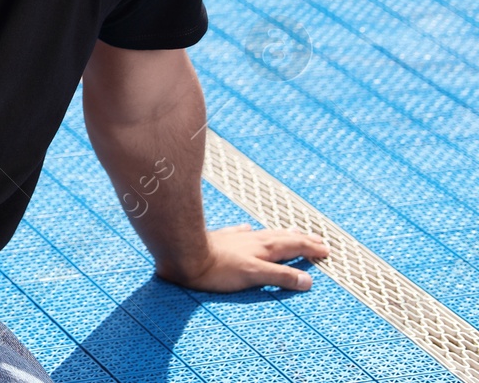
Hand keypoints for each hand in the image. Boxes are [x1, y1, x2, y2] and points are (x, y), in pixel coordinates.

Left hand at [158, 223, 330, 292]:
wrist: (183, 253)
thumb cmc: (217, 269)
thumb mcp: (253, 275)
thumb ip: (280, 278)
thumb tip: (308, 281)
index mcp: (264, 249)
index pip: (294, 247)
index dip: (311, 249)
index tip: (326, 250)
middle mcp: (253, 240)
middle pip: (283, 238)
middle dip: (302, 239)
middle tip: (318, 239)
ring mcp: (237, 239)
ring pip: (265, 234)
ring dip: (281, 234)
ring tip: (291, 232)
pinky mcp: (221, 240)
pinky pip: (240, 233)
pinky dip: (250, 232)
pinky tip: (247, 229)